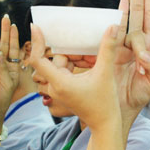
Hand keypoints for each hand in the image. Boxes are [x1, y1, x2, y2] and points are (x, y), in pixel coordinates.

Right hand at [0, 15, 19, 125]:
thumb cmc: (2, 101)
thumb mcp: (7, 85)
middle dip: (4, 31)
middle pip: (3, 45)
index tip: (13, 25)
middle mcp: (1, 66)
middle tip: (5, 17)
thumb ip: (3, 69)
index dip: (13, 37)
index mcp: (11, 69)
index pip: (13, 49)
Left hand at [28, 0, 149, 131]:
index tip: (36, 27)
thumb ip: (108, 48)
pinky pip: (64, 71)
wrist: (105, 124)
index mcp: (60, 82)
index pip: (38, 59)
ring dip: (74, 58)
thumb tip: (113, 26)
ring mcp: (57, 90)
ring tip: (93, 60)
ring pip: (60, 65)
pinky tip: (91, 65)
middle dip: (70, 51)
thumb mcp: (106, 73)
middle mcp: (54, 87)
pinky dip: (75, 65)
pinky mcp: (62, 91)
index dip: (36, 42)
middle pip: (55, 59)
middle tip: (88, 50)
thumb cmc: (105, 102)